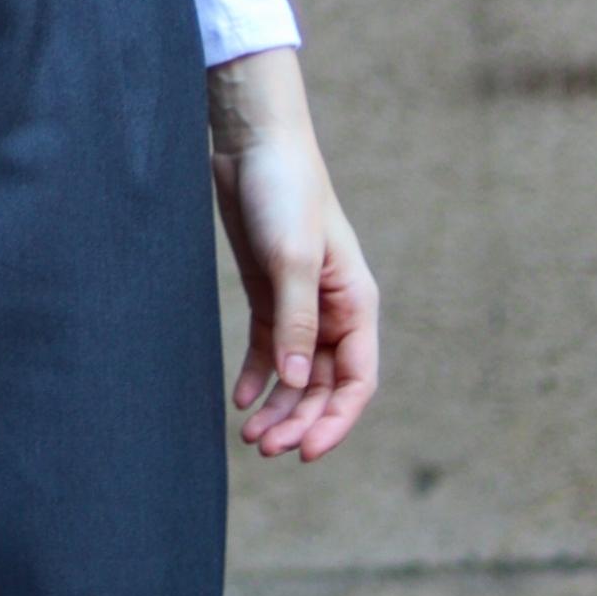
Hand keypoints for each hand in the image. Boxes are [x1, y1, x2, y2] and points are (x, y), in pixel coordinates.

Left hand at [206, 47, 379, 462]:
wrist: (252, 144)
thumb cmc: (285, 192)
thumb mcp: (292, 257)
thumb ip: (296, 320)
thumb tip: (295, 382)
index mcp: (355, 303)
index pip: (357, 381)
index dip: (335, 421)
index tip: (306, 452)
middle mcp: (333, 310)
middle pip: (323, 385)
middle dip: (299, 420)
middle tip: (264, 448)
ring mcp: (301, 303)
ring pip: (296, 373)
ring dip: (278, 405)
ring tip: (250, 436)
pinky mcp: (269, 292)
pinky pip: (269, 349)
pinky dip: (258, 376)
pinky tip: (239, 398)